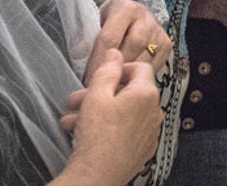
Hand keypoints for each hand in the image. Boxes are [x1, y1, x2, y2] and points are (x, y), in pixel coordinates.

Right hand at [57, 50, 160, 185]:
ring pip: (124, 113)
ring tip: (71, 121)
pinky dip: (108, 129)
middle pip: (129, 92)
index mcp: (147, 94)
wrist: (97, 176)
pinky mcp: (142, 149)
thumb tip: (116, 52)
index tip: (99, 78)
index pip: (139, 67)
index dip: (118, 68)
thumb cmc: (97, 135)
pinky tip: (85, 135)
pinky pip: (126, 131)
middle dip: (100, 94)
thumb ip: (108, 70)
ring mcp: (150, 132)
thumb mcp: (97, 95)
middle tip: (75, 101)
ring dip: (98, 113)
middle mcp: (154, 111)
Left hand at [85, 0, 170, 81]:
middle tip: (100, 88)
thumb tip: (79, 56)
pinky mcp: (166, 44)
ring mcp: (158, 31)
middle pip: (131, 47)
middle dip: (114, 70)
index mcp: (125, 8)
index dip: (98, 61)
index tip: (87, 80)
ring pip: (144, 58)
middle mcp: (145, 17)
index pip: (110, 38)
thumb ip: (87, 38)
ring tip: (112, 90)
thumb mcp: (95, 22)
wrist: (131, 15)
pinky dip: (140, 77)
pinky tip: (127, 84)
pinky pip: (154, 65)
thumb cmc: (109, 22)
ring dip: (127, 76)